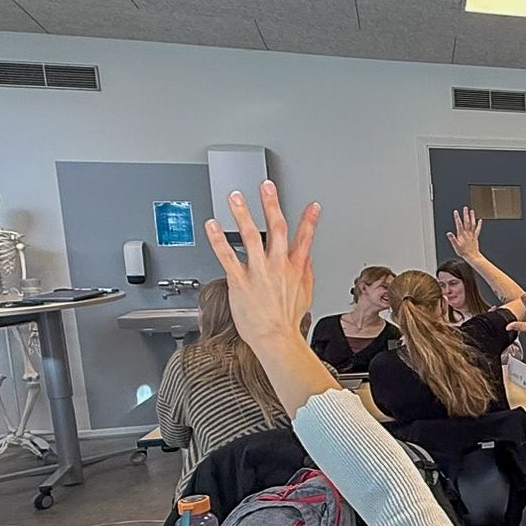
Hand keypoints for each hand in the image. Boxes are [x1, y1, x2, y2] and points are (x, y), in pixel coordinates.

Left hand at [204, 181, 319, 347]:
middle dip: (272, 204)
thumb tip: (308, 257)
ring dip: (242, 214)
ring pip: (250, 236)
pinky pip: (227, 255)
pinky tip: (212, 225)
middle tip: (266, 186)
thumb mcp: (305, 294)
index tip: (313, 206)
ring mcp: (259, 272)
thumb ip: (306, 272)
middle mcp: (278, 266)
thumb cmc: (287, 321)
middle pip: (277, 228)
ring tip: (235, 197)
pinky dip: (218, 239)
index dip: (310, 220)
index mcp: (295, 269)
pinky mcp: (240, 281)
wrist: (276, 338)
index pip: (305, 239)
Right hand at [447, 207, 482, 261]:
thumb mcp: (455, 246)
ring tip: (472, 211)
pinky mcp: (475, 237)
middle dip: (465, 214)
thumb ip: (452, 239)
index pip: (459, 224)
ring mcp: (472, 235)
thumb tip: (448, 233)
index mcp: (462, 235)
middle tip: (465, 208)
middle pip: (466, 222)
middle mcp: (467, 233)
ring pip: (472, 224)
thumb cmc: (463, 252)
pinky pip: (477, 229)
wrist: (472, 256)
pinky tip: (480, 220)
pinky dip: (479, 224)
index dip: (457, 218)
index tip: (456, 212)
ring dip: (472, 217)